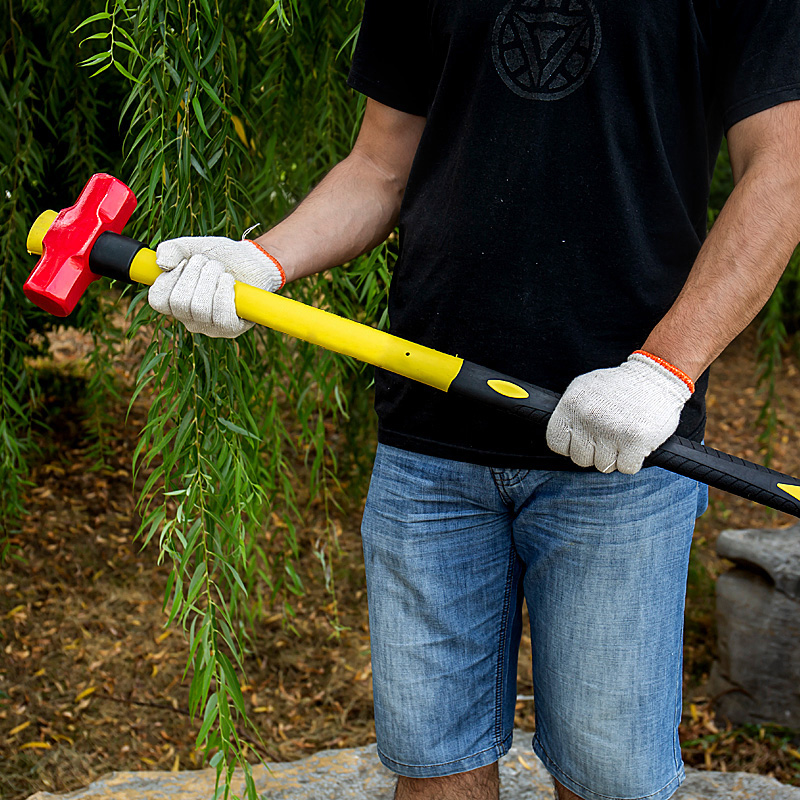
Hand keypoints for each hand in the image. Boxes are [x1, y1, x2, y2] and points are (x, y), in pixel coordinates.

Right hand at [148, 236, 285, 337]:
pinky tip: (230, 282)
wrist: (254, 261)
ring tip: (222, 271)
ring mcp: (210, 326)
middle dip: (196, 274)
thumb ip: (172, 249)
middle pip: (180, 303)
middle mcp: (189, 318)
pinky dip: (225, 293)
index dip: (169, 279)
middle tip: (210, 264)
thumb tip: (162, 263)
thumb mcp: (194, 246)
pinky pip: (221, 317)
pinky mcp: (231, 329)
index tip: (184, 262)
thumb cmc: (223, 257)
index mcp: (174, 301)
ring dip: (212, 280)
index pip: (158, 300)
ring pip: (200, 309)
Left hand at [546, 351, 693, 473]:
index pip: (556, 443)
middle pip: (580, 459)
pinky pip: (626, 468)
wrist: (656, 376)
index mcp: (571, 405)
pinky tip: (634, 442)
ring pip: (603, 466)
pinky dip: (632, 461)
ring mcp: (612, 430)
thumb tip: (557, 435)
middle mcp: (588, 418)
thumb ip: (568, 412)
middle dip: (594, 452)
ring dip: (614, 457)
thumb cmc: (618, 386)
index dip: (569, 445)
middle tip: (607, 436)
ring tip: (621, 436)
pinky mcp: (635, 441)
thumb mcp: (583, 388)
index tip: (580, 440)